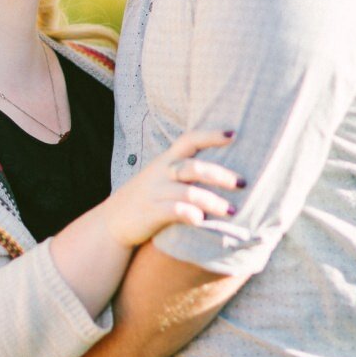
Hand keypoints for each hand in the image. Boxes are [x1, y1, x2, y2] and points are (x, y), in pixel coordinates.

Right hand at [102, 128, 241, 247]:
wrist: (112, 222)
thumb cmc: (146, 199)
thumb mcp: (160, 178)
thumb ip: (184, 171)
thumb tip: (223, 168)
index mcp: (165, 161)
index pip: (189, 140)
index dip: (210, 136)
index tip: (233, 134)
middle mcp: (160, 173)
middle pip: (194, 167)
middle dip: (221, 175)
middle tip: (243, 183)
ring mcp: (155, 193)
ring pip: (189, 192)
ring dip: (213, 201)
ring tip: (231, 211)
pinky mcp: (151, 213)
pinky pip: (174, 211)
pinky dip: (190, 214)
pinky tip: (203, 221)